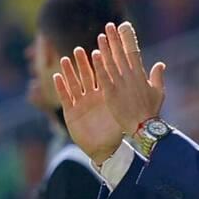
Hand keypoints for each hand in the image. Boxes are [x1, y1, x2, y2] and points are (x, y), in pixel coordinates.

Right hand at [53, 46, 124, 162]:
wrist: (105, 149)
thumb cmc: (115, 131)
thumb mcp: (124, 110)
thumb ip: (130, 95)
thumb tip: (142, 87)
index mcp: (104, 94)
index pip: (101, 75)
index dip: (99, 63)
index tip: (97, 49)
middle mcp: (91, 97)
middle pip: (85, 76)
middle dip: (82, 63)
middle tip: (79, 49)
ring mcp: (80, 104)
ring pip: (73, 84)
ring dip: (69, 72)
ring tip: (65, 59)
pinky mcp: (71, 113)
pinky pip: (65, 98)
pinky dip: (61, 88)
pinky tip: (57, 77)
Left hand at [93, 22, 166, 135]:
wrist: (144, 127)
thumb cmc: (151, 111)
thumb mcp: (158, 92)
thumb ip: (158, 77)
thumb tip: (161, 64)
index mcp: (140, 74)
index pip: (134, 51)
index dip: (128, 38)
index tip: (124, 26)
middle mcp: (130, 76)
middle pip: (121, 53)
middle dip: (115, 38)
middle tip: (110, 25)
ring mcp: (120, 84)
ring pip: (111, 62)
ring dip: (106, 48)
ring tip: (101, 35)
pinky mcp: (111, 93)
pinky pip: (103, 76)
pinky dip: (99, 65)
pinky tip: (94, 54)